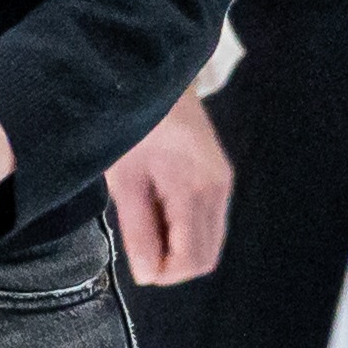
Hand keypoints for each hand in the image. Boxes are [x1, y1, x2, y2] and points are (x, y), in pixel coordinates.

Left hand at [104, 91, 231, 283]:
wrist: (154, 72)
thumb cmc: (132, 122)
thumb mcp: (125, 180)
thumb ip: (139, 230)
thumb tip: (147, 276)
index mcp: (196, 190)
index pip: (193, 260)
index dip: (164, 273)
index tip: (137, 261)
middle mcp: (219, 189)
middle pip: (206, 257)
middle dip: (173, 264)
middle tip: (140, 245)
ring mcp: (222, 182)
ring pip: (209, 241)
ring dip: (178, 247)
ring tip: (146, 222)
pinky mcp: (218, 174)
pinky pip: (208, 220)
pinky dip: (185, 229)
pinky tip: (159, 208)